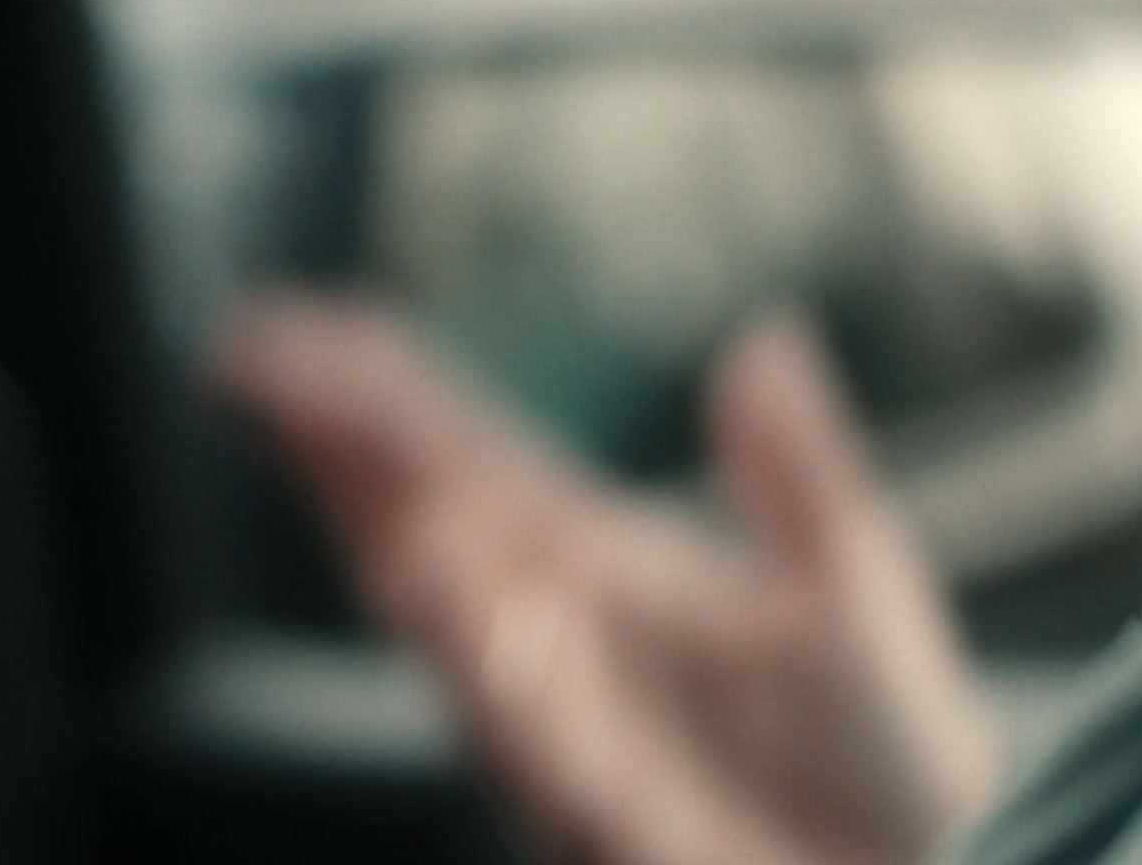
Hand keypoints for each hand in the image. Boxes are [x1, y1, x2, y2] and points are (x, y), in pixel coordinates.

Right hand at [213, 296, 1004, 864]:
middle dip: (342, 461)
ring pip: (473, 657)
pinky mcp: (630, 834)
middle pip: (422, 536)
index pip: (459, 460)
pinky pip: (568, 761)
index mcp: (599, 567)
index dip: (369, 393)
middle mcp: (557, 649)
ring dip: (432, 581)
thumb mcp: (853, 577)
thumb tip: (762, 341)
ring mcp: (577, 745)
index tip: (280, 326)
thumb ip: (796, 466)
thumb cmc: (882, 749)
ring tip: (407, 506)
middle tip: (258, 370)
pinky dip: (528, 693)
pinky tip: (509, 621)